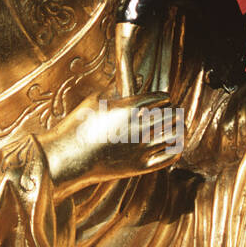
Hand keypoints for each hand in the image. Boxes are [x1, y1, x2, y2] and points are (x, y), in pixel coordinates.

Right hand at [39, 91, 185, 197]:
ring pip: (175, 134)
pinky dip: (177, 148)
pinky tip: (175, 144)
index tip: (164, 100)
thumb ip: (117, 90)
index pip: (162, 98)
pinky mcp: (140, 166)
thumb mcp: (95, 100)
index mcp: (129, 107)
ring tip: (176, 127)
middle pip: (172, 114)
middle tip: (173, 112)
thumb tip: (135, 80)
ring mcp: (141, 147)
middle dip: (173, 112)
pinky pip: (170, 156)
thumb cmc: (77, 126)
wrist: (68, 158)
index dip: (165, 98)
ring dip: (177, 128)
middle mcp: (138, 126)